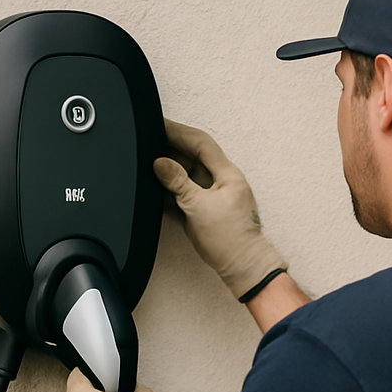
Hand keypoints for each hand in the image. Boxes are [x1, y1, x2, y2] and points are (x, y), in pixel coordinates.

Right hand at [154, 120, 286, 300]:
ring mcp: (215, 197)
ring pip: (188, 175)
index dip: (178, 131)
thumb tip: (160, 163)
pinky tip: (158, 189)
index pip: (200, 143)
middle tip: (149, 141)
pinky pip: (187, 194)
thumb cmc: (230, 240)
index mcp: (227, 174)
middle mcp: (222, 182)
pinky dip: (172, 190)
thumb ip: (177, 182)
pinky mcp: (208, 212)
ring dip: (169, 169)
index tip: (159, 124)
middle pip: (193, 157)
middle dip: (171, 148)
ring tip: (148, 162)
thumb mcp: (198, 206)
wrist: (243, 268)